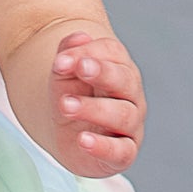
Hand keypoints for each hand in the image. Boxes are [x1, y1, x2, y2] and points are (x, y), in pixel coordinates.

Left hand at [42, 28, 144, 180]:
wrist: (68, 135)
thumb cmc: (73, 97)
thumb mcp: (63, 77)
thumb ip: (67, 59)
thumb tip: (78, 37)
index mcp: (119, 68)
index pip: (113, 53)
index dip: (89, 52)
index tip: (61, 60)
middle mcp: (130, 95)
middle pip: (124, 80)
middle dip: (101, 73)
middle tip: (78, 69)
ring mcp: (130, 125)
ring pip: (122, 114)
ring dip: (93, 108)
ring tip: (65, 105)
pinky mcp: (123, 153)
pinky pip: (121, 151)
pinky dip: (103, 146)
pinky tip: (83, 140)